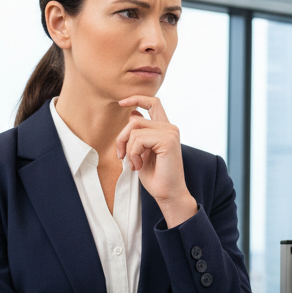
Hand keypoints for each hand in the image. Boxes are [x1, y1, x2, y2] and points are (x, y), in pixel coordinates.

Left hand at [116, 95, 196, 226]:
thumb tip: (133, 114)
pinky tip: (139, 165)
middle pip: (135, 119)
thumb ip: (139, 134)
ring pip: (134, 128)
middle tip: (121, 156)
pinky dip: (133, 153)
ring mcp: (170, 133)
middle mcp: (170, 128)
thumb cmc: (156, 177)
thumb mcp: (142, 152)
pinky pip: (138, 139)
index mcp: (165, 129)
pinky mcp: (168, 140)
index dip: (137, 98)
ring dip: (128, 149)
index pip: (153, 103)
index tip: (122, 103)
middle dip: (122, 137)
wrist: (168, 194)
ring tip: (135, 164)